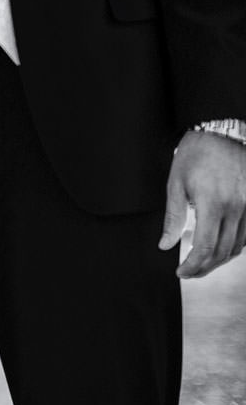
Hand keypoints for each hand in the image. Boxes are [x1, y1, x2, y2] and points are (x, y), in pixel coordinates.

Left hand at [159, 131, 245, 277]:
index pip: (204, 247)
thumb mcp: (176, 185)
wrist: (222, 132)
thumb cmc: (196, 155)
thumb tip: (166, 245)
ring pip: (238, 245)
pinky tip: (221, 248)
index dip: (193, 265)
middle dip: (204, 267)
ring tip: (202, 264)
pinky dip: (234, 246)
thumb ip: (173, 218)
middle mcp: (236, 207)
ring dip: (220, 259)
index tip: (181, 272)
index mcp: (213, 204)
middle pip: (222, 251)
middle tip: (189, 272)